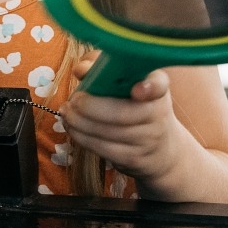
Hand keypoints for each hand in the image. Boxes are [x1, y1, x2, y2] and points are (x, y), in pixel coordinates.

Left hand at [60, 56, 189, 195]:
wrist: (161, 149)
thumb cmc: (136, 106)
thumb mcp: (127, 83)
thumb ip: (103, 68)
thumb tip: (81, 69)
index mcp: (157, 88)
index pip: (159, 84)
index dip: (150, 86)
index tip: (137, 89)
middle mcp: (158, 113)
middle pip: (123, 113)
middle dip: (91, 107)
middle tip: (73, 100)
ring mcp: (148, 139)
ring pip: (109, 132)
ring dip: (80, 122)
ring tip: (67, 113)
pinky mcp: (135, 158)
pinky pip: (104, 149)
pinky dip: (82, 137)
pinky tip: (72, 128)